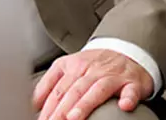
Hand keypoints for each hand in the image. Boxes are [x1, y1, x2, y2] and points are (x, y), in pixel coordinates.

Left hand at [33, 48, 153, 119]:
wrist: (128, 51)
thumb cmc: (96, 65)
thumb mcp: (68, 66)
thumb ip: (49, 83)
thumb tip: (32, 104)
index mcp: (75, 67)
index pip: (58, 90)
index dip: (47, 108)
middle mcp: (93, 70)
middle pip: (74, 90)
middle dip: (61, 110)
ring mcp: (113, 76)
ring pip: (97, 89)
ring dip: (85, 104)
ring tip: (74, 118)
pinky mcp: (132, 83)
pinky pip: (131, 90)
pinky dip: (128, 98)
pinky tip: (124, 105)